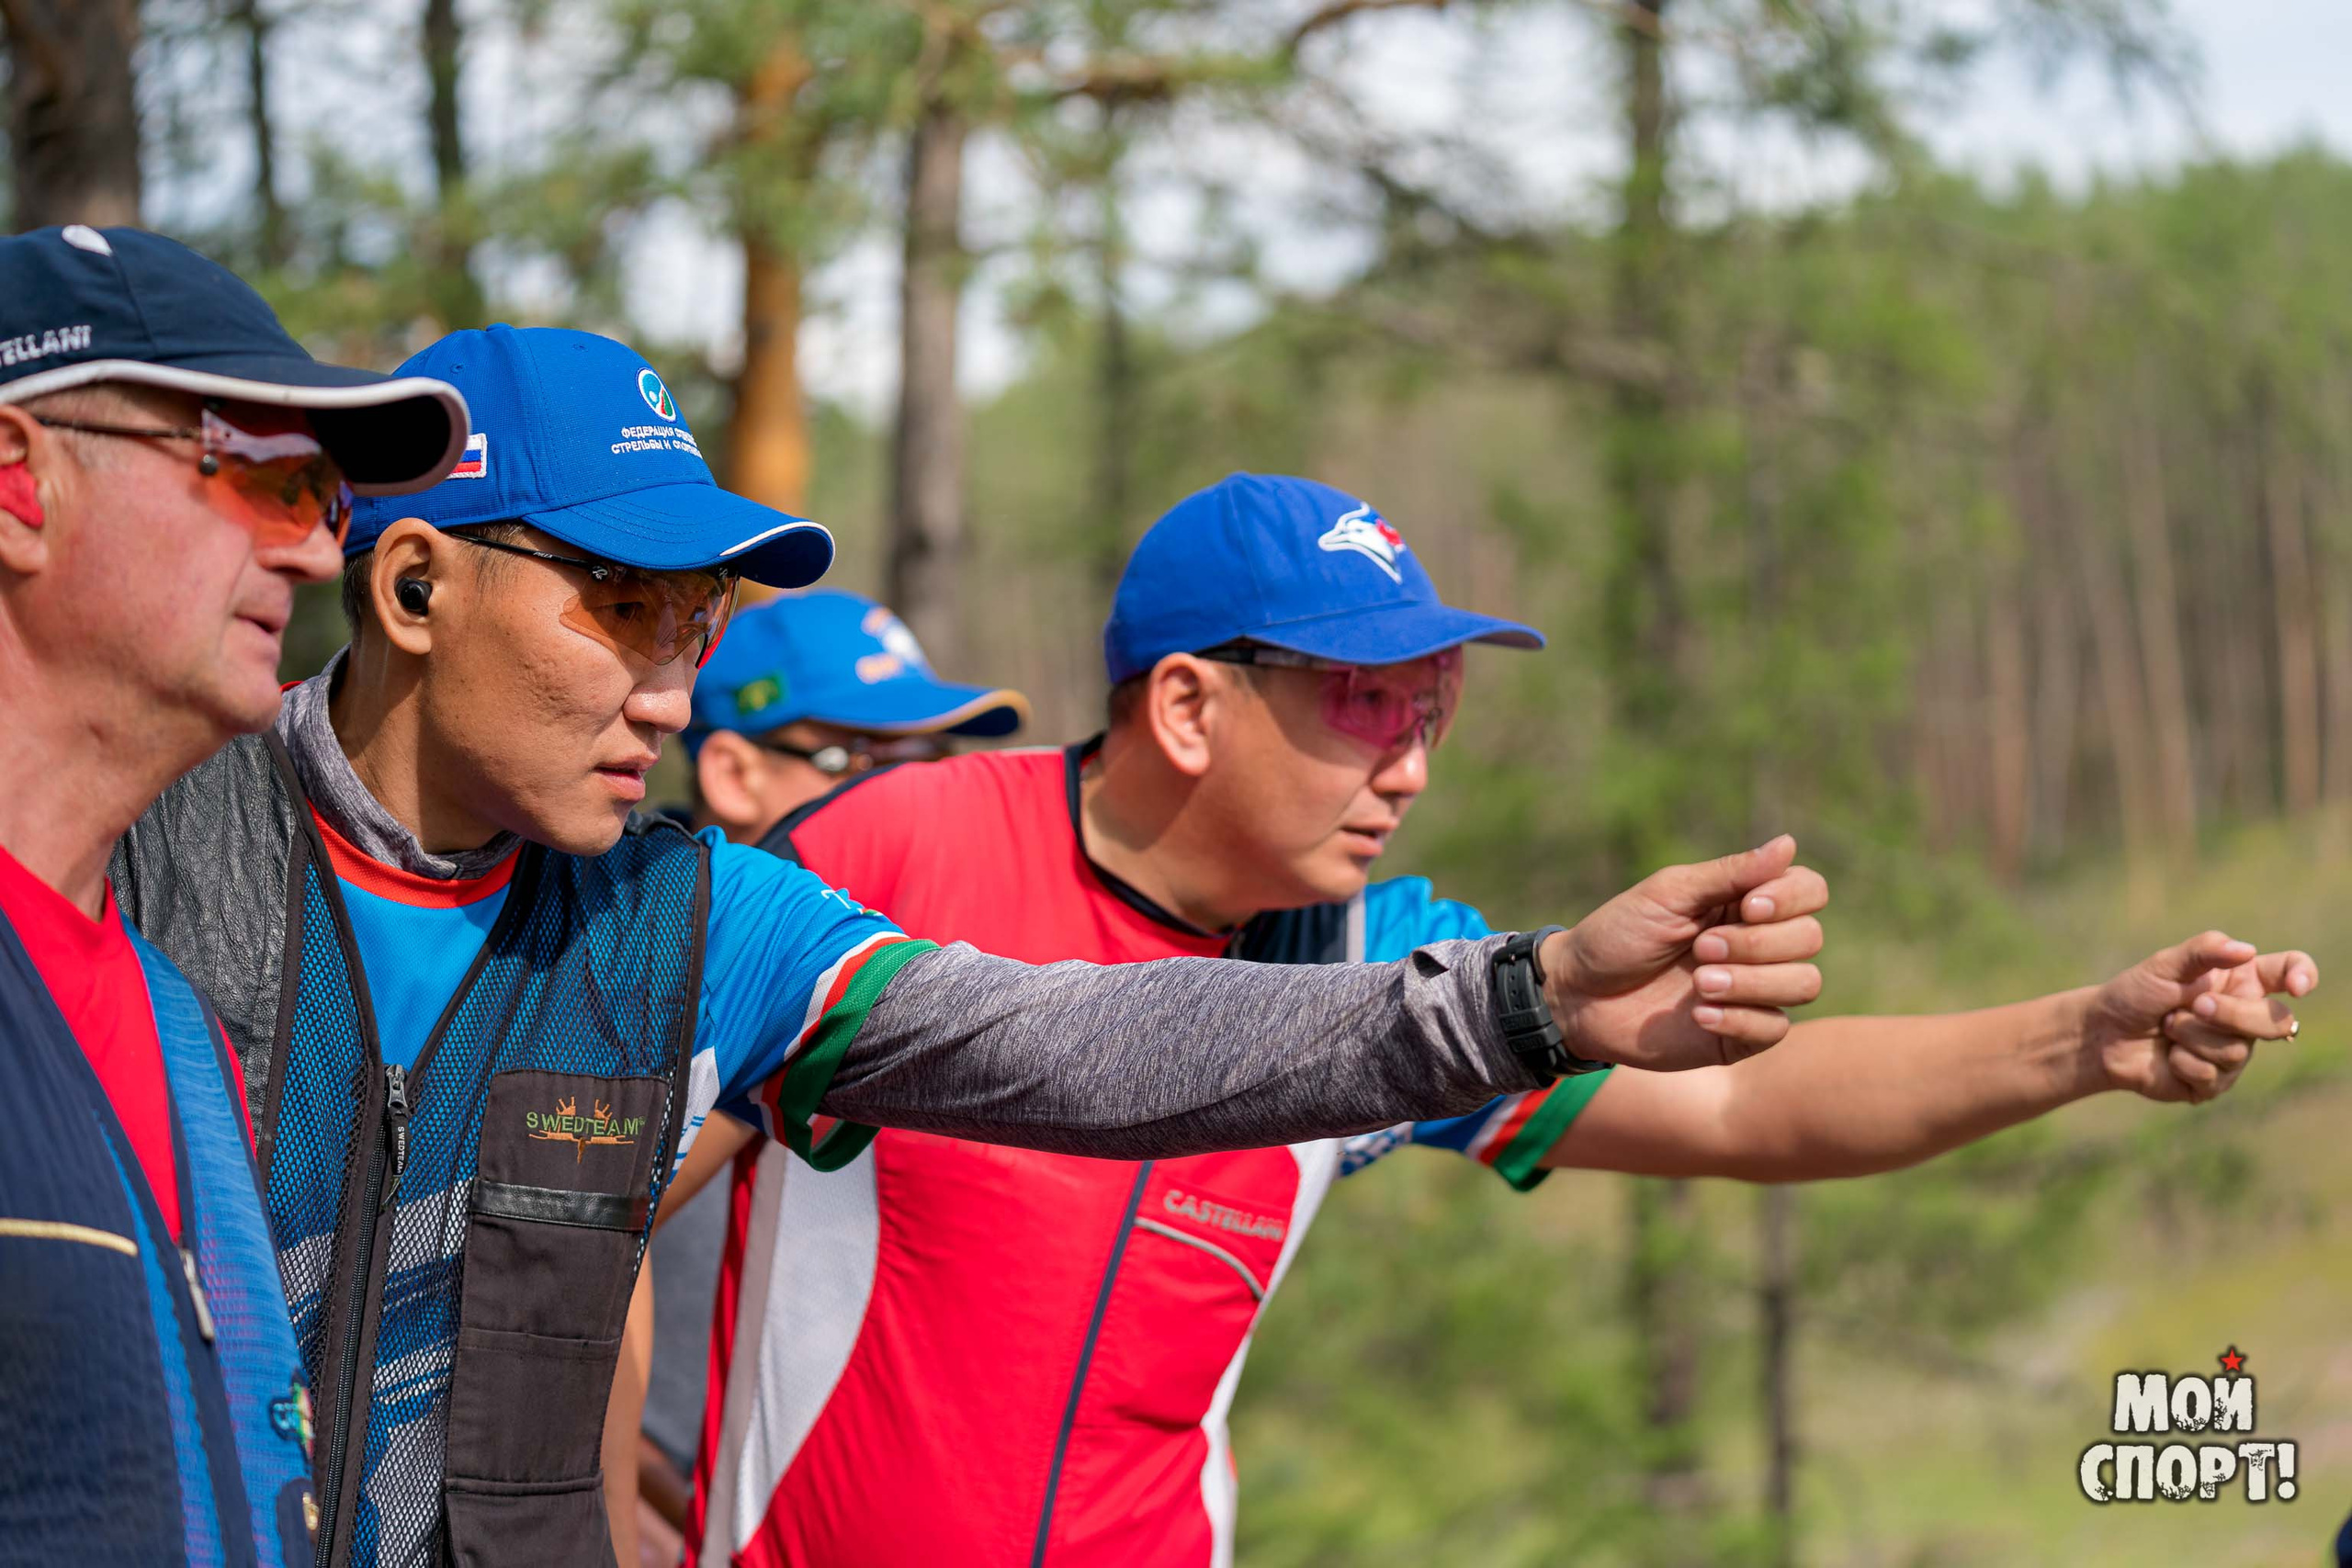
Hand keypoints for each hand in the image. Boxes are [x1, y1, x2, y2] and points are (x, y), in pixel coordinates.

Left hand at [1539, 835, 1826, 1071]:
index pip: (1809, 891)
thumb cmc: (1617, 935)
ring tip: (1700, 982)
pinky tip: (1698, 1013)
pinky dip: (1740, 1018)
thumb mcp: (1669, 894)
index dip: (1791, 898)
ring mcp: (1753, 991)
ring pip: (1804, 983)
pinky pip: (1775, 1027)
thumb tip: (1788, 843)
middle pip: (1809, 938)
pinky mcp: (1740, 1033)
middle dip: (1758, 944)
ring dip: (1753, 981)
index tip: (1746, 906)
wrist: (1577, 994)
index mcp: (1744, 903)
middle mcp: (1759, 945)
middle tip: (1701, 948)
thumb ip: (1730, 874)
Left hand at [2083, 931, 2315, 1102]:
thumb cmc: (2135, 994)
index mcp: (2241, 981)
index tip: (2296, 986)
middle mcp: (2245, 1016)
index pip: (2290, 971)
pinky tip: (2167, 1055)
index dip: (2303, 975)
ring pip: (2238, 1051)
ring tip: (2168, 1026)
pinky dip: (2182, 1061)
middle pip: (2276, 1020)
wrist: (2103, 1034)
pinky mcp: (2215, 1082)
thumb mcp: (2163, 964)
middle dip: (2232, 1013)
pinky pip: (2214, 1076)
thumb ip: (2202, 952)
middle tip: (2194, 1005)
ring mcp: (2234, 1052)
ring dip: (2192, 1035)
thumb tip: (2245, 950)